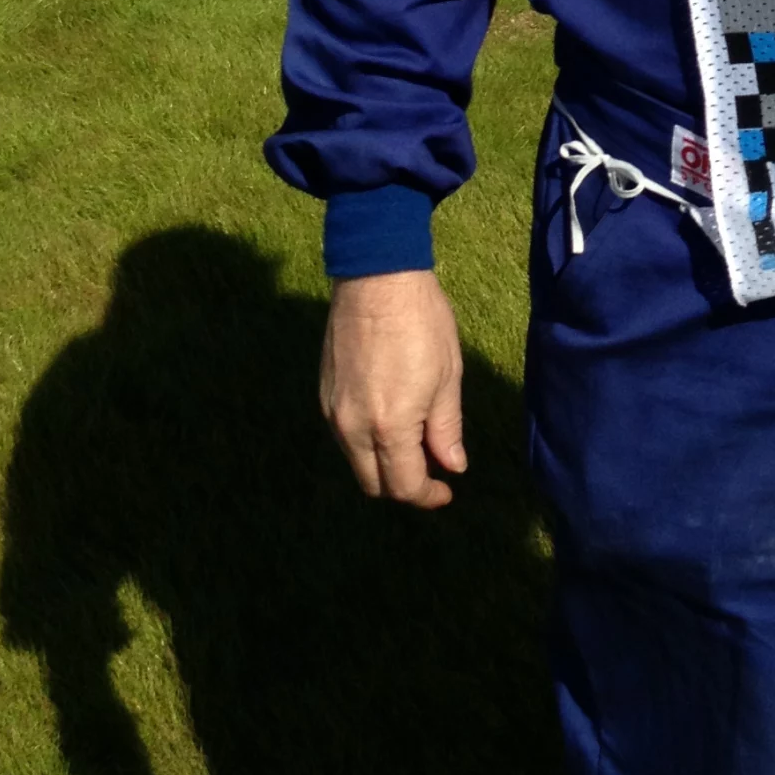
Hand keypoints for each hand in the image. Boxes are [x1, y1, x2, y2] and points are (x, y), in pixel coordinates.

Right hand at [320, 269, 466, 506]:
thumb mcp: (447, 376)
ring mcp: (332, 412)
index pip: (403, 486)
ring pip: (356, 461)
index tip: (446, 489)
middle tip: (430, 470)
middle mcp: (352, 428)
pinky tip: (389, 418)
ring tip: (413, 439)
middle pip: (373, 484)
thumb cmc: (422, 322)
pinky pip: (344, 436)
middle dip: (402, 486)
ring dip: (382, 464)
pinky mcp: (323, 393)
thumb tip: (452, 466)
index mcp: (389, 427)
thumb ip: (446, 429)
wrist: (377, 278)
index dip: (427, 496)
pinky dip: (366, 441)